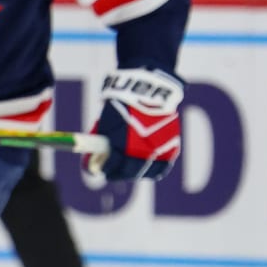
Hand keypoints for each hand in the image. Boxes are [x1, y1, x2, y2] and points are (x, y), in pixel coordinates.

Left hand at [87, 68, 180, 183]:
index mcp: (125, 146)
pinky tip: (146, 168)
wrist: (149, 92)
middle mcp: (144, 150)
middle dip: (119, 174)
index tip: (101, 171)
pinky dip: (154, 169)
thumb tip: (94, 157)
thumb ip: (101, 144)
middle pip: (130, 172)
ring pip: (149, 173)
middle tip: (113, 173)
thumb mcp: (106, 125)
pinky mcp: (172, 146)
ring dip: (137, 173)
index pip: (112, 167)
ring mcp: (160, 149)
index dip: (105, 170)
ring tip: (130, 172)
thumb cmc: (123, 107)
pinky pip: (163, 166)